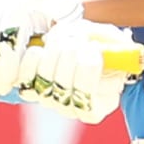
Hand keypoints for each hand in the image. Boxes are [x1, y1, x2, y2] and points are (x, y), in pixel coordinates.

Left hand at [17, 19, 140, 124]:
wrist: (73, 35)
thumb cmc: (98, 40)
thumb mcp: (112, 40)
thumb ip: (116, 45)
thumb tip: (116, 50)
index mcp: (101, 103)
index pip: (90, 108)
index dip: (88, 78)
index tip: (93, 50)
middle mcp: (74, 107)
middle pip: (66, 93)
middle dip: (71, 59)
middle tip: (76, 40)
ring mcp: (50, 99)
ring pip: (46, 86)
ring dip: (53, 57)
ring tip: (61, 38)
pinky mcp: (31, 87)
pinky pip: (27, 80)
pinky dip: (31, 63)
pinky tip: (40, 49)